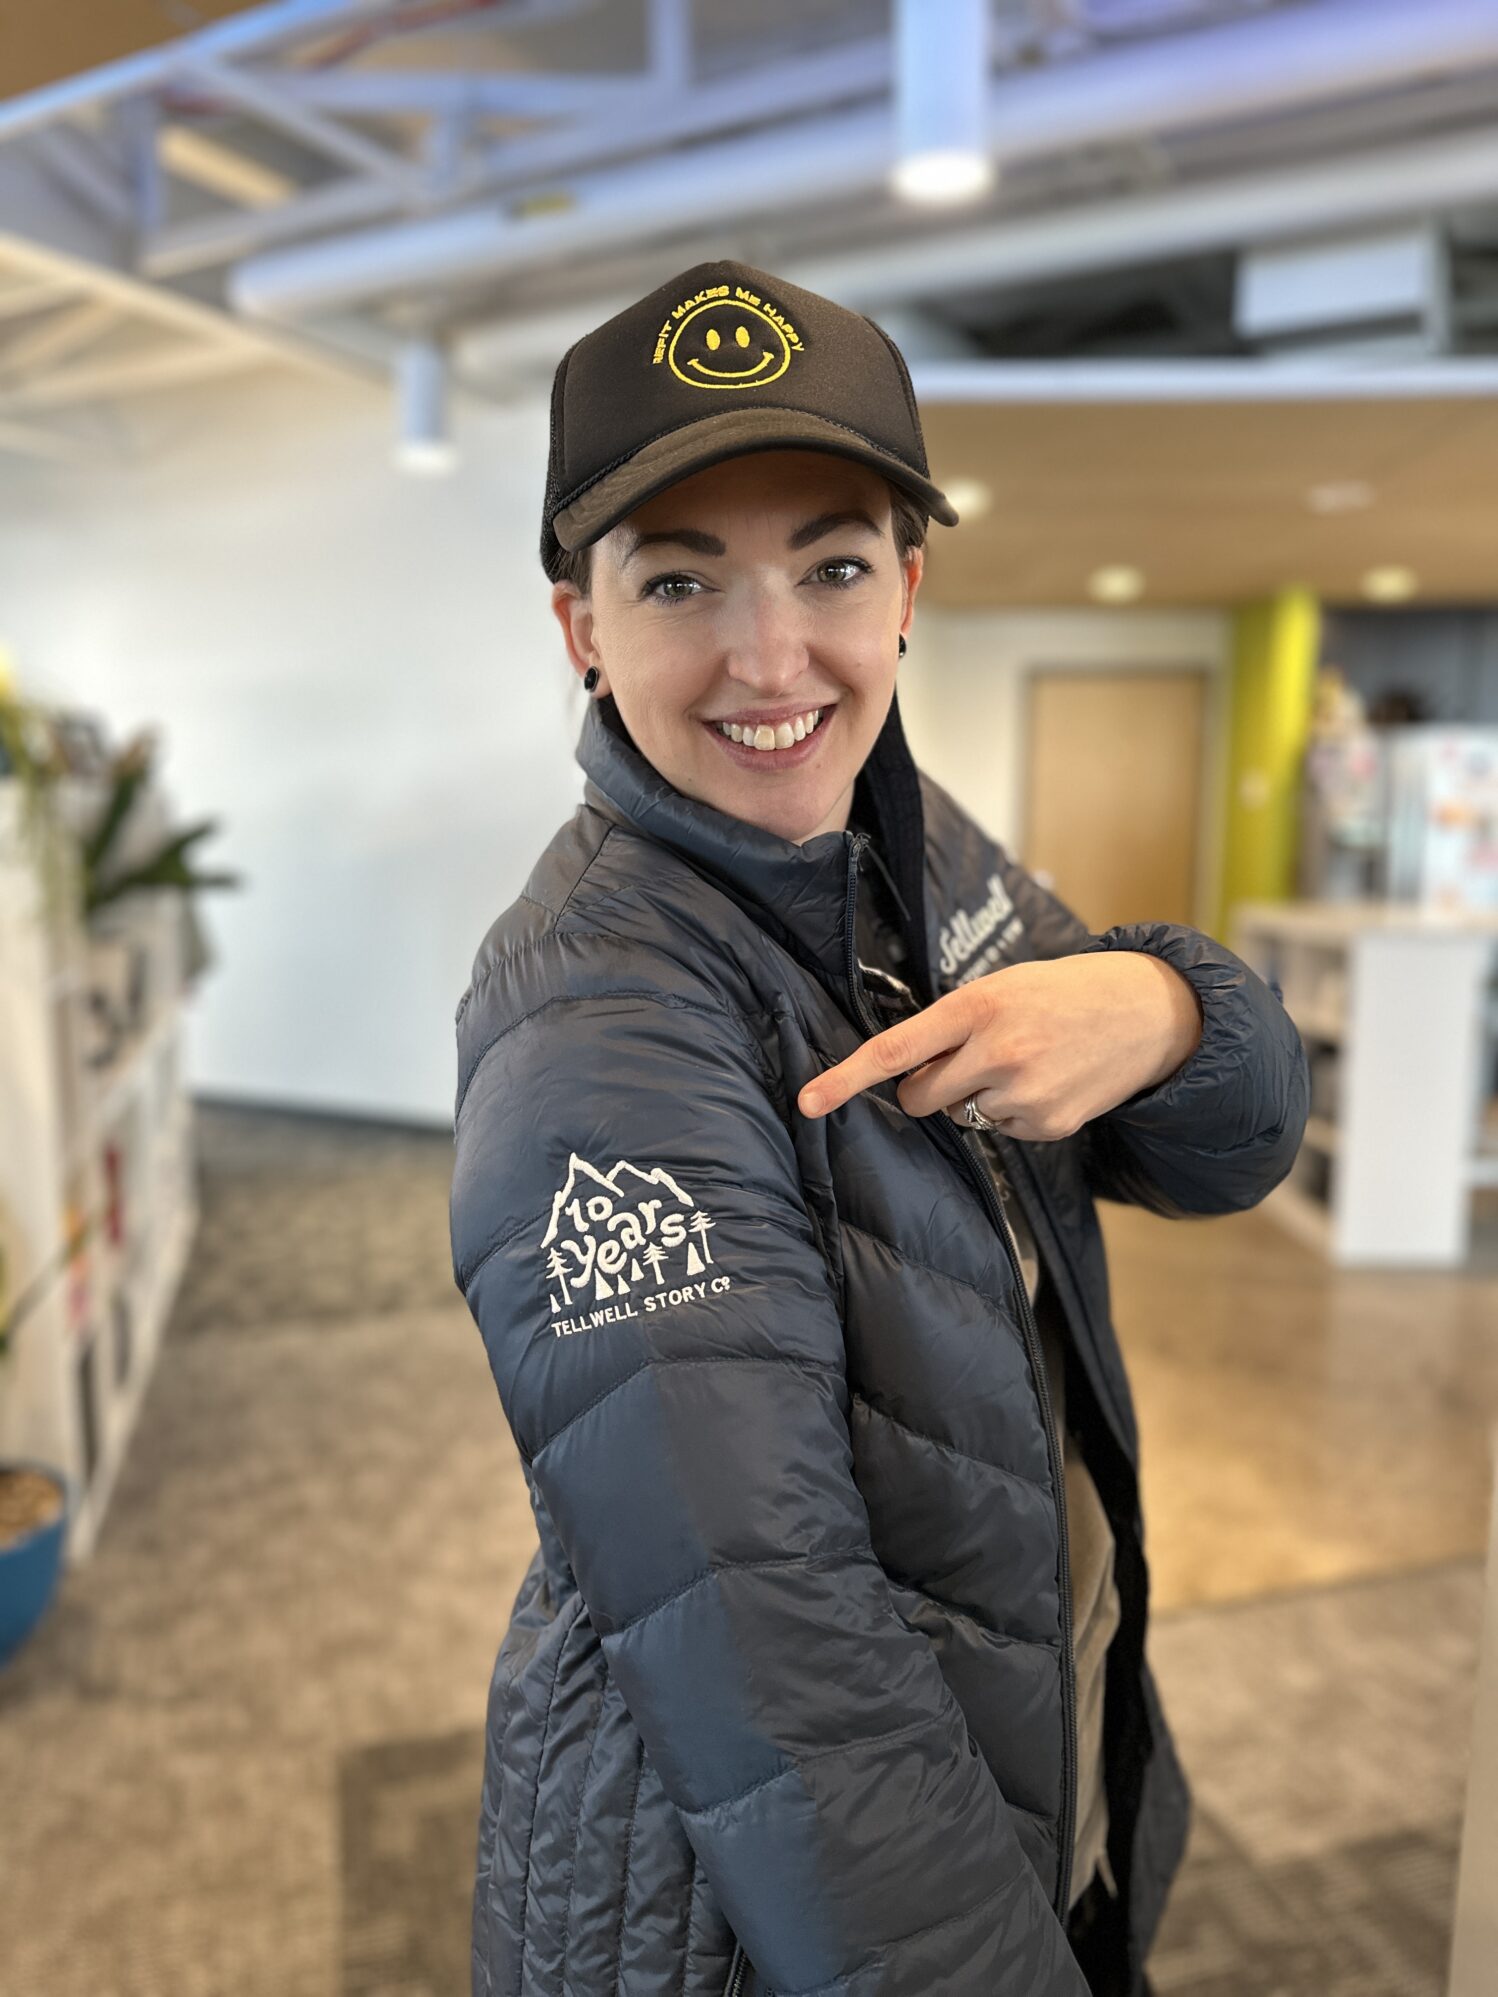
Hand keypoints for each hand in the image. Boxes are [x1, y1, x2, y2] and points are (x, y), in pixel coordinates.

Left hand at [797, 951, 1203, 1139]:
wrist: (1147, 1012)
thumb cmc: (1062, 992)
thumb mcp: (1003, 986)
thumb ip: (953, 1023)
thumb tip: (906, 1070)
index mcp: (977, 1007)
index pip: (895, 1050)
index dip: (845, 1078)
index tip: (808, 1101)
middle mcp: (998, 1052)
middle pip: (920, 1096)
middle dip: (926, 1087)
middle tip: (965, 1060)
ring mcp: (1025, 1093)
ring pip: (961, 1115)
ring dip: (977, 1095)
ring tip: (1025, 1061)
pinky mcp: (1048, 1125)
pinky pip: (1001, 1129)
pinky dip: (1014, 1111)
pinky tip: (1047, 1081)